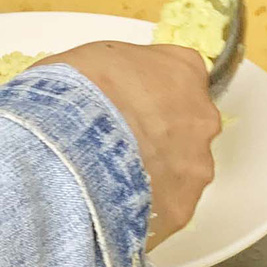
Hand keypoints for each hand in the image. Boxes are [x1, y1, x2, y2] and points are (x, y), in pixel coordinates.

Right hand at [44, 41, 219, 245]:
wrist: (66, 141)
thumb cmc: (76, 89)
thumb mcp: (95, 57)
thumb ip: (124, 74)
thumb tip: (112, 90)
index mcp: (183, 70)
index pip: (182, 80)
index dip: (152, 96)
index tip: (129, 106)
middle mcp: (201, 117)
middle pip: (187, 128)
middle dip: (158, 137)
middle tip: (119, 144)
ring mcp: (196, 166)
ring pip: (180, 171)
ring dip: (154, 174)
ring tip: (111, 180)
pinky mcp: (181, 209)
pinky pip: (165, 208)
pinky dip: (144, 209)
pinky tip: (112, 206)